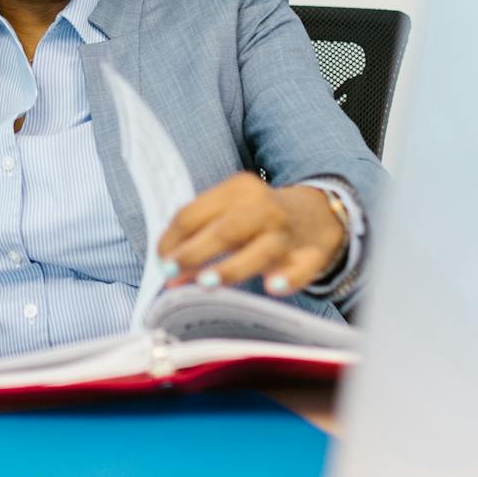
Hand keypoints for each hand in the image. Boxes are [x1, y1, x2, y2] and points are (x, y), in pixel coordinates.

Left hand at [156, 176, 347, 297]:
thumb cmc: (257, 217)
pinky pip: (302, 267)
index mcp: (237, 189)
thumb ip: (197, 236)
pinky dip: (288, 278)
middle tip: (171, 275)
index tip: (161, 262)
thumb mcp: (227, 213)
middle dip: (194, 253)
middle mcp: (264, 207)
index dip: (173, 240)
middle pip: (224, 230)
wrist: (316, 213)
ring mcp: (289, 232)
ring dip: (231, 267)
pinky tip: (273, 287)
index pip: (194, 214)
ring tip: (206, 283)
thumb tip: (168, 268)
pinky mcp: (311, 254)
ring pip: (261, 249)